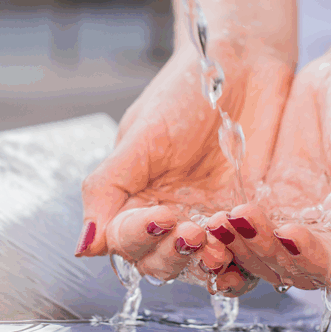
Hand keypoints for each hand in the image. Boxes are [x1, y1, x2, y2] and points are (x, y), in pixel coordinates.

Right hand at [76, 36, 295, 296]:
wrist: (243, 64)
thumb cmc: (185, 91)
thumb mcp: (141, 135)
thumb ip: (107, 188)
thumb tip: (82, 247)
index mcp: (133, 198)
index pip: (124, 240)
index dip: (139, 237)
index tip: (161, 216)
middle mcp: (168, 216)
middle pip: (158, 262)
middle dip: (172, 256)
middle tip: (194, 233)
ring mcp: (209, 220)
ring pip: (200, 267)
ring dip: (207, 266)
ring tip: (220, 250)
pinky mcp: (248, 220)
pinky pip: (244, 257)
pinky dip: (244, 265)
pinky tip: (248, 261)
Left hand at [234, 49, 330, 293]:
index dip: (315, 258)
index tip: (287, 232)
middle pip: (306, 269)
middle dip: (270, 252)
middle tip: (239, 223)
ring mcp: (314, 223)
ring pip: (276, 257)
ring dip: (247, 247)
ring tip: (220, 222)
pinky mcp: (283, 206)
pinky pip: (259, 231)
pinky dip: (238, 231)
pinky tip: (216, 219)